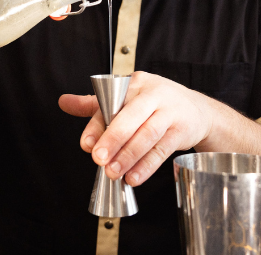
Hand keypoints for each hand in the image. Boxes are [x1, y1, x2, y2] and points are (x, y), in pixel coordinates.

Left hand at [58, 71, 215, 185]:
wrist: (198, 111)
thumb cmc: (156, 104)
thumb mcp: (126, 98)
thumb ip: (95, 104)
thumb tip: (63, 101)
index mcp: (135, 83)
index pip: (112, 104)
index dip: (97, 125)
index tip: (86, 145)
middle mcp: (153, 94)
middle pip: (131, 117)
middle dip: (114, 140)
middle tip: (99, 160)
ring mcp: (170, 111)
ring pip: (147, 135)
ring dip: (129, 156)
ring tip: (113, 173)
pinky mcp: (182, 130)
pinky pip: (162, 150)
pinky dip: (147, 165)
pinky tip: (134, 177)